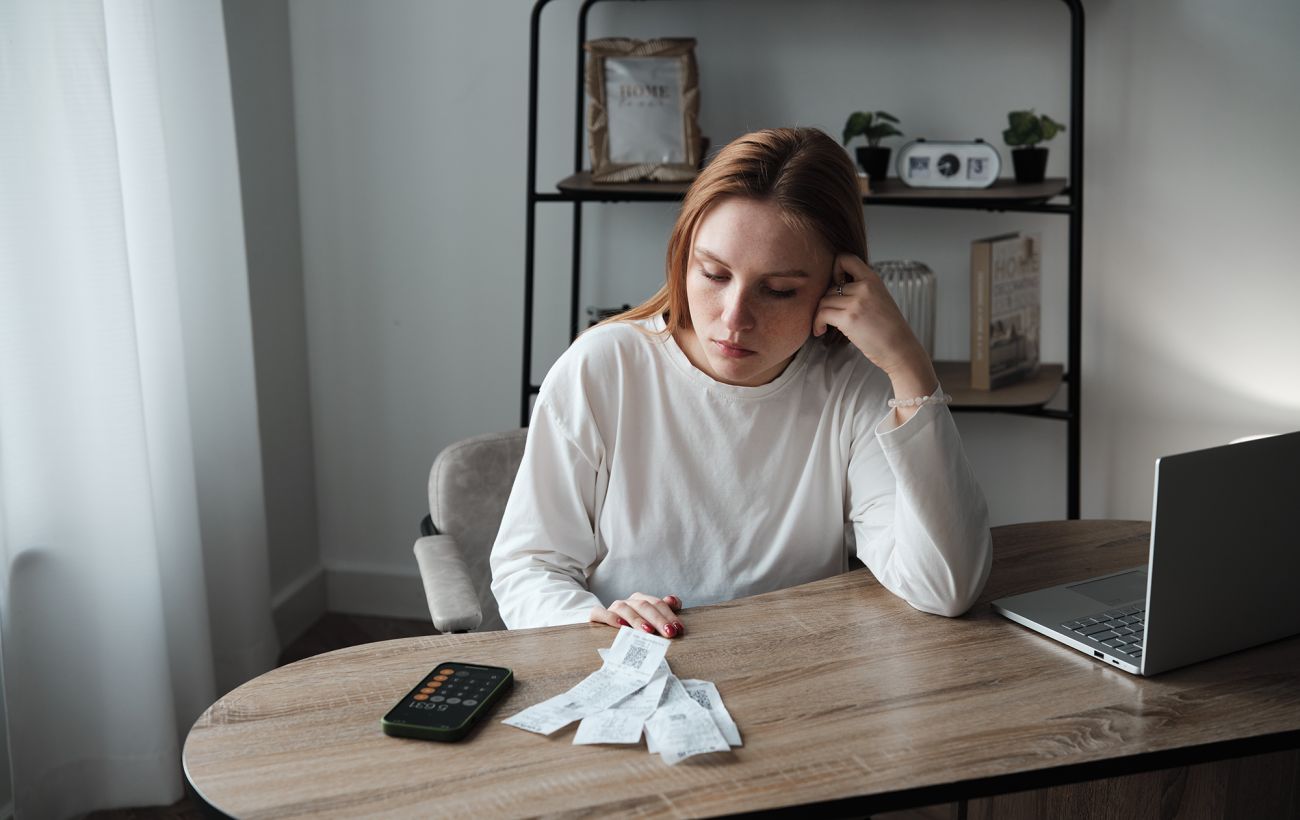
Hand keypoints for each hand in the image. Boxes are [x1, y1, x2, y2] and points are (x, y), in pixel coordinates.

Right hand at [590, 593, 684, 637]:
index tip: (678, 629)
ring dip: (638, 620)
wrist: (604, 626)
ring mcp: (613, 608)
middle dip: (658, 619)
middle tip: (669, 632)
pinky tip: (621, 626)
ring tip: (649, 631)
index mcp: (641, 600)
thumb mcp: (649, 619)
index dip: (669, 615)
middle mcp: (628, 602)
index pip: (657, 604)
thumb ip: (664, 609)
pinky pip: (601, 613)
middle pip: (644, 606)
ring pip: (625, 609)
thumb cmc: (632, 626)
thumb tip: (672, 600)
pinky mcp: (597, 615)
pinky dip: (611, 618)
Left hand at [815, 253, 937, 407]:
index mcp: (873, 279)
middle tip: (829, 316)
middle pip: (830, 288)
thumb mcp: (880, 299)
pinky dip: (817, 323)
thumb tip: (836, 289)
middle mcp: (864, 287)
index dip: (835, 268)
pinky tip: (821, 331)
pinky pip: (822, 314)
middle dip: (827, 303)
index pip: (846, 258)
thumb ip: (862, 290)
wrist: (900, 349)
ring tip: (824, 326)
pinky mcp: (848, 318)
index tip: (835, 284)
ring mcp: (856, 302)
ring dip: (820, 315)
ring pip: (823, 301)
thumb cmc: (890, 329)